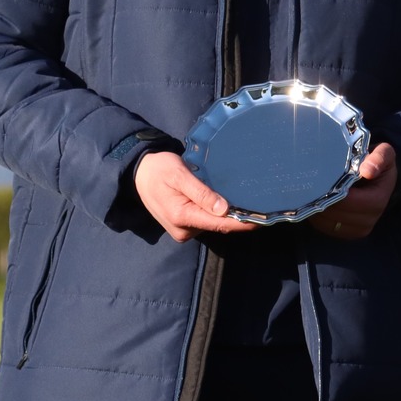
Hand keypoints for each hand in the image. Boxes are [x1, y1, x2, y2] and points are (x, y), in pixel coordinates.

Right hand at [134, 151, 260, 242]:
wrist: (138, 173)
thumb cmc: (159, 168)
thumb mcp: (179, 174)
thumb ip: (201, 193)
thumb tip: (223, 210)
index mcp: (182, 216)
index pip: (219, 224)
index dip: (241, 223)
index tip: (261, 220)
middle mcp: (183, 230)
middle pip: (218, 226)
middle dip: (236, 217)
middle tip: (256, 202)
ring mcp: (182, 231)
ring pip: (212, 224)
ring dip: (225, 214)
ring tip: (237, 196)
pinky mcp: (182, 228)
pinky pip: (204, 222)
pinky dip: (214, 213)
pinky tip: (220, 200)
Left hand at [306, 143, 397, 240]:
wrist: (379, 178)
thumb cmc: (378, 164)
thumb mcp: (384, 154)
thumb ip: (379, 158)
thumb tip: (367, 171)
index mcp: (377, 201)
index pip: (349, 201)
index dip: (333, 193)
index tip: (320, 180)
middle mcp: (369, 220)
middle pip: (336, 214)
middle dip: (321, 201)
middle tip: (309, 186)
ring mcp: (358, 229)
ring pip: (328, 223)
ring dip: (316, 210)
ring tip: (309, 193)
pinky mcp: (348, 233)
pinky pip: (325, 228)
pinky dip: (317, 217)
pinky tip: (314, 202)